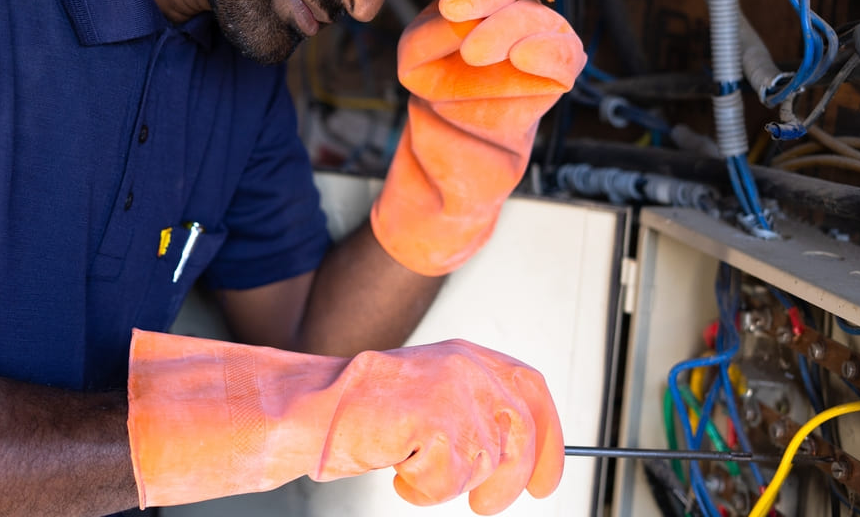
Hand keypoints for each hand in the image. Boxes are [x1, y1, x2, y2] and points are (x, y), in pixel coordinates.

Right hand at [127, 329, 563, 513]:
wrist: (309, 408)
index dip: (550, 440)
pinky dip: (423, 489)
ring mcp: (454, 391)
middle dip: (507, 480)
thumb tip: (517, 449)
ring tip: (412, 466)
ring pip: (485, 464)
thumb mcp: (429, 394)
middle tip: (483, 504)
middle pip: (522, 434)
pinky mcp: (436, 418)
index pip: (533, 392)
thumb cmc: (362, 409)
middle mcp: (468, 368)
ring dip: (448, 483)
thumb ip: (473, 407)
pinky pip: (450, 478)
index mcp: (470, 356)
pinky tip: (398, 467)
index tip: (544, 480)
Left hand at [370, 0, 585, 274]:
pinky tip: (524, 54)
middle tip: (454, 10)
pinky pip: (565, 53)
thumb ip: (433, 31)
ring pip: (536, 16)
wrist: (455, 145)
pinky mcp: (559, 72)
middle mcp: (512, 8)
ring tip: (475, 52)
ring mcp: (540, 37)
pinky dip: (547, 50)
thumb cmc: (439, 93)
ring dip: (507, 26)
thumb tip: (461, 20)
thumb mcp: (416, 57)